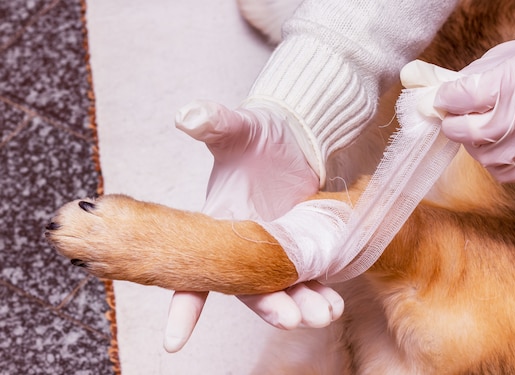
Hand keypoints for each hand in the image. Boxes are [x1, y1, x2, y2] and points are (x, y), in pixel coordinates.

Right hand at [165, 100, 340, 352]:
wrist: (298, 138)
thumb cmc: (262, 135)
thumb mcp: (239, 129)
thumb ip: (215, 123)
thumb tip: (188, 115)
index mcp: (216, 226)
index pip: (193, 270)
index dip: (183, 306)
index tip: (173, 341)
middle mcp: (241, 247)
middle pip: (247, 288)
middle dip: (268, 306)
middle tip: (291, 317)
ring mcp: (272, 252)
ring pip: (281, 289)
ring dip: (301, 305)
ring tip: (325, 311)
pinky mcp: (300, 250)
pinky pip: (307, 278)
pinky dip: (319, 290)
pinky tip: (334, 301)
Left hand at [433, 34, 514, 182]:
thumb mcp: (500, 59)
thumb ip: (456, 76)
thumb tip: (412, 81)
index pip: (464, 96)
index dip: (446, 99)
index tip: (445, 98)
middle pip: (473, 132)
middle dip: (455, 126)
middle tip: (457, 119)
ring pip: (486, 156)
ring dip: (475, 145)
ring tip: (486, 128)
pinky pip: (503, 172)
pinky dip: (494, 160)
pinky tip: (502, 143)